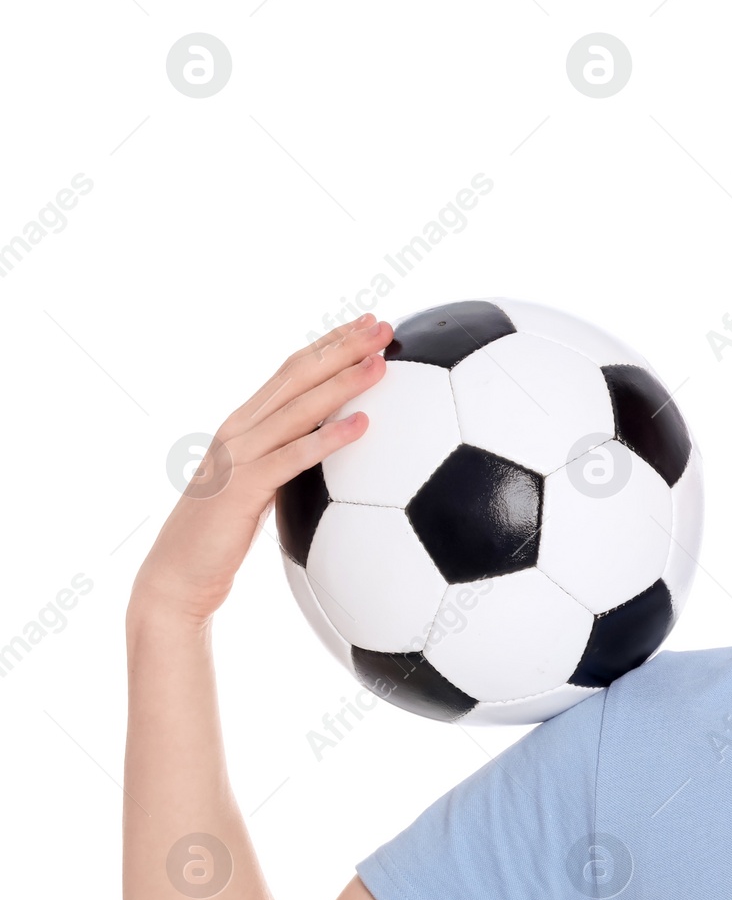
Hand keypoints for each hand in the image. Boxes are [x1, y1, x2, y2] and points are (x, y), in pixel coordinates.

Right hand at [131, 314, 389, 627]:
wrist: (179, 576)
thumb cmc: (222, 538)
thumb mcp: (260, 489)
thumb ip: (286, 462)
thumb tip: (330, 452)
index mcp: (246, 425)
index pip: (293, 371)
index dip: (330, 344)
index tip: (367, 323)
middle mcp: (240, 430)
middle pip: (297, 376)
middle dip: (342, 347)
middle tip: (384, 324)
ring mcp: (238, 456)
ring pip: (299, 408)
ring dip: (343, 382)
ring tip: (381, 362)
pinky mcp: (242, 488)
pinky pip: (294, 458)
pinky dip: (329, 439)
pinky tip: (364, 425)